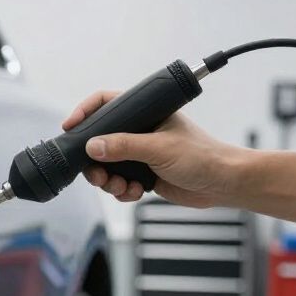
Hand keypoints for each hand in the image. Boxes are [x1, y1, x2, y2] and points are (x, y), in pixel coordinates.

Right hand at [62, 90, 245, 207]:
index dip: (85, 113)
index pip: (106, 103)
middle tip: (98, 174)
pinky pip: (118, 182)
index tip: (70, 128)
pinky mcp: (143, 174)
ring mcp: (140, 154)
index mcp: (145, 113)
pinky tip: (135, 192)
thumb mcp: (159, 148)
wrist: (224, 184)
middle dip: (95, 162)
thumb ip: (124, 146)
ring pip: (107, 166)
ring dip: (108, 180)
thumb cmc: (203, 156)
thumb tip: (92, 147)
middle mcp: (140, 131)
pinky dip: (121, 190)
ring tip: (121, 186)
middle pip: (100, 141)